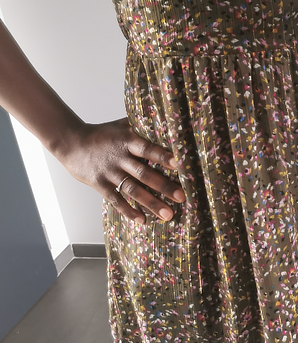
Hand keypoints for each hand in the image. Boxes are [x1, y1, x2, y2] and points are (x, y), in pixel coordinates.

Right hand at [59, 118, 184, 223]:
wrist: (70, 142)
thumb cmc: (100, 134)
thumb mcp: (120, 125)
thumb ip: (140, 125)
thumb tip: (165, 122)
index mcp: (127, 140)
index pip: (149, 149)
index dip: (164, 157)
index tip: (181, 165)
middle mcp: (119, 157)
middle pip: (144, 173)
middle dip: (164, 186)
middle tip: (182, 197)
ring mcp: (109, 172)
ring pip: (133, 190)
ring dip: (151, 203)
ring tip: (168, 215)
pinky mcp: (99, 184)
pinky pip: (115, 200)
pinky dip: (128, 211)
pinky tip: (142, 220)